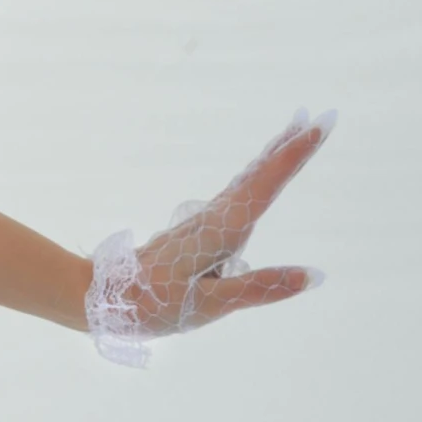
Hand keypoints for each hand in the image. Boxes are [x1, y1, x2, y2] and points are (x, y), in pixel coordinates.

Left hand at [85, 106, 333, 365]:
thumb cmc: (156, 303)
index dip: (292, 157)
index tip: (315, 126)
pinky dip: (253, 180)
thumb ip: (263, 287)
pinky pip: (235, 198)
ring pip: (245, 183)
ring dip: (270, 158)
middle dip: (286, 148)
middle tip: (314, 118)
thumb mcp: (213, 303)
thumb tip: (314, 274)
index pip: (264, 187)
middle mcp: (214, 219)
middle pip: (256, 176)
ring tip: (292, 136)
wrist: (105, 296)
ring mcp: (205, 224)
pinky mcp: (199, 233)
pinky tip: (254, 179)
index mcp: (220, 231)